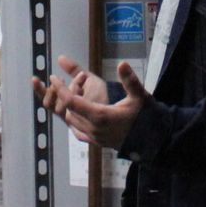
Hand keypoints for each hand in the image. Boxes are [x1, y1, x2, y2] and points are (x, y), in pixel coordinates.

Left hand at [33, 56, 148, 149]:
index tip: (53, 78)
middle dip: (65, 95)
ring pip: (72, 121)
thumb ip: (130, 80)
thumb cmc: (145, 117)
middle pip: (69, 110)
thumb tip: (123, 63)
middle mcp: (94, 128)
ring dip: (70, 107)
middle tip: (71, 81)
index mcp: (100, 115)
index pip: (72, 101)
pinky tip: (78, 113)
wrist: (153, 140)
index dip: (60, 89)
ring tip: (75, 93)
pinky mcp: (97, 143)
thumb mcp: (139, 96)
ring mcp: (94, 138)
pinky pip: (78, 131)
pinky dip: (74, 120)